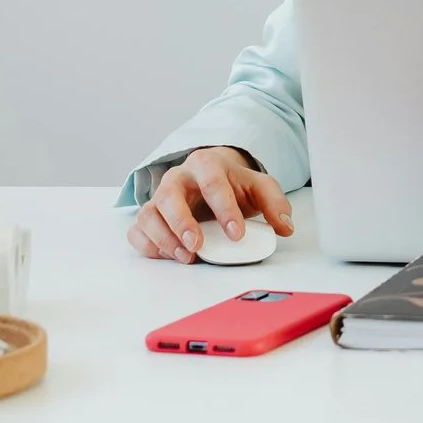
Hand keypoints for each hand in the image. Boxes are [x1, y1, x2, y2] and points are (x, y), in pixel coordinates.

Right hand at [127, 146, 294, 261]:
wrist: (210, 178)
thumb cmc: (233, 184)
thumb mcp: (258, 186)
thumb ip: (274, 202)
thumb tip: (285, 227)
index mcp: (206, 165)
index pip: (212, 182)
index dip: (224, 209)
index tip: (237, 234)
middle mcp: (177, 179)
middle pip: (169, 195)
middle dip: (182, 222)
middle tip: (198, 246)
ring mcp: (159, 197)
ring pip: (149, 214)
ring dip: (164, 238)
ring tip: (186, 257)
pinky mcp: (149, 216)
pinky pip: (137, 230)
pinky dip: (147, 245)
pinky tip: (166, 256)